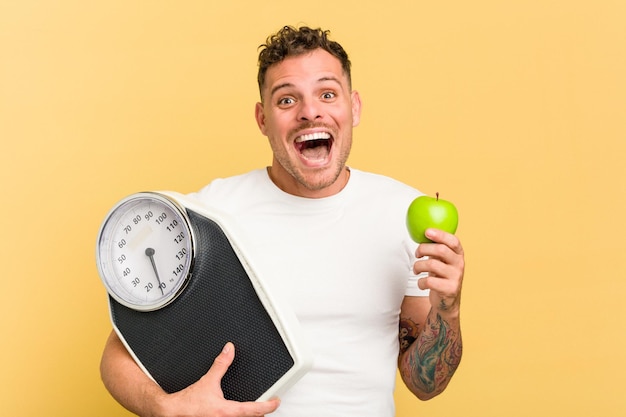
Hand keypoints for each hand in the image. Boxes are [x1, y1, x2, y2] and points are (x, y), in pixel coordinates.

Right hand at [158, 342, 280, 416]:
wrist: (171, 412)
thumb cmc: (187, 403)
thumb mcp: (208, 381)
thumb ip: (221, 365)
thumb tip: (229, 350)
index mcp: (227, 411)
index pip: (255, 410)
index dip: (269, 406)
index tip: (276, 401)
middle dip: (260, 412)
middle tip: (268, 404)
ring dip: (249, 415)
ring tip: (255, 409)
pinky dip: (238, 416)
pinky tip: (236, 412)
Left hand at [413, 228, 464, 312]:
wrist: (447, 301)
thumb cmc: (441, 275)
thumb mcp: (441, 260)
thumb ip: (436, 247)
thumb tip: (421, 231)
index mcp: (458, 254)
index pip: (453, 240)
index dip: (440, 234)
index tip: (427, 231)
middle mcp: (459, 264)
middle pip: (440, 250)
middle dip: (424, 249)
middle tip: (417, 253)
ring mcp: (456, 277)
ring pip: (432, 265)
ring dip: (418, 266)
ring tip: (416, 270)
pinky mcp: (449, 289)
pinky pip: (429, 281)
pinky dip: (420, 282)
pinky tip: (421, 283)